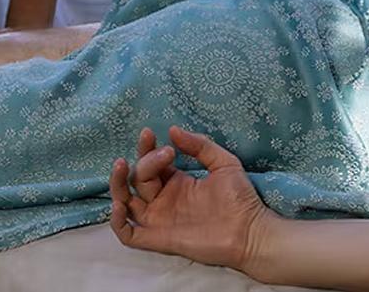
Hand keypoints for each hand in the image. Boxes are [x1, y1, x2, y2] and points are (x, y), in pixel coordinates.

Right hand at [108, 125, 275, 272]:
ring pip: (125, 202)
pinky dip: (117, 221)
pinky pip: (128, 234)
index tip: (150, 133)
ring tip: (120, 165)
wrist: (250, 231)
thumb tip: (172, 130)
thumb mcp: (223, 162)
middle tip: (165, 153)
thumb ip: (200, 145)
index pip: (150, 163)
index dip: (146, 148)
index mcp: (176, 182)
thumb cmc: (241, 199)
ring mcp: (159, 220)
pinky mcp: (159, 239)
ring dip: (117, 184)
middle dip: (144, 161)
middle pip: (138, 178)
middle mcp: (164, 200)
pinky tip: (121, 204)